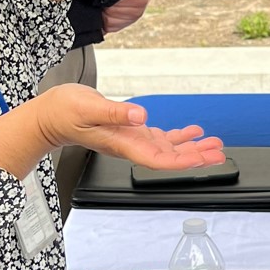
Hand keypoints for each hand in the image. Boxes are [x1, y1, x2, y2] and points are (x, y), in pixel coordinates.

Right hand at [35, 84, 225, 169]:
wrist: (50, 116)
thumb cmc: (64, 112)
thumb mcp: (88, 108)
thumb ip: (114, 113)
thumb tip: (140, 116)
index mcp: (122, 144)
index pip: (157, 159)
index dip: (181, 161)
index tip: (201, 159)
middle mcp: (130, 145)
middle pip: (169, 157)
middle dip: (195, 156)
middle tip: (219, 152)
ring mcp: (131, 140)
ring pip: (168, 148)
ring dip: (192, 147)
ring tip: (214, 144)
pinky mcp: (130, 131)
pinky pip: (160, 137)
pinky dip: (178, 136)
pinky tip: (193, 131)